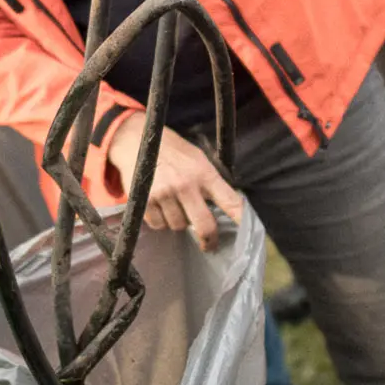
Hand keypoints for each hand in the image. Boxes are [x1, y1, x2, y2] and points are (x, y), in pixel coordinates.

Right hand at [106, 112, 241, 249]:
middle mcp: (186, 185)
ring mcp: (165, 194)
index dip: (241, 220)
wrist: (136, 139)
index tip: (248, 234)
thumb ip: (210, 182)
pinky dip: (160, 221)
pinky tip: (159, 207)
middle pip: (204, 225)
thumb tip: (225, 208)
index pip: (230, 201)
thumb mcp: (197, 159)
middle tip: (208, 244)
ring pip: (178, 226)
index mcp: (204, 173)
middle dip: (208, 239)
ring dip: (178, 222)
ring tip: (174, 207)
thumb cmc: (172, 150)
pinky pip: (159, 225)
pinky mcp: (145, 201)